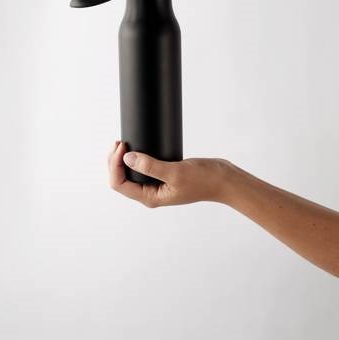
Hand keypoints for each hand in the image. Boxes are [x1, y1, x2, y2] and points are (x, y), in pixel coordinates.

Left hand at [108, 140, 229, 206]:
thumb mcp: (175, 172)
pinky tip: (136, 148)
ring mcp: (156, 185)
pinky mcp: (163, 175)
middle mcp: (150, 193)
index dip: (115, 165)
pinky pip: (142, 168)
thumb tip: (127, 158)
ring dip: (123, 159)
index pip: (120, 184)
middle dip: (115, 161)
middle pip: (121, 179)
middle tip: (120, 142)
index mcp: (150, 197)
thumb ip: (151, 166)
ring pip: (130, 173)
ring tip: (123, 143)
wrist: (223, 180)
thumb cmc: (204, 180)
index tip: (122, 147)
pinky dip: (135, 158)